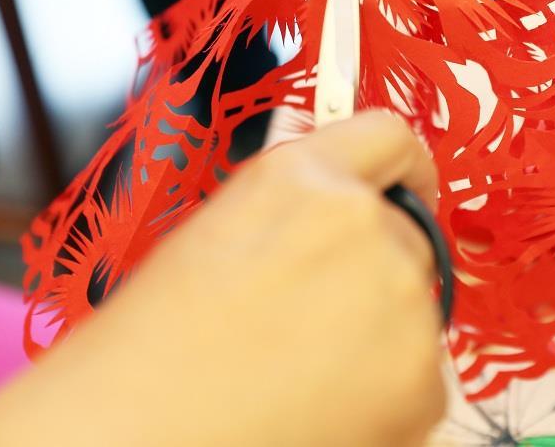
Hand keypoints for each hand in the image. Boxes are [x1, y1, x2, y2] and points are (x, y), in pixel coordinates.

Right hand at [0, 112, 444, 446]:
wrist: (132, 437)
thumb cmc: (147, 350)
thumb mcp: (216, 238)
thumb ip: (294, 211)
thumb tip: (340, 214)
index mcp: (298, 178)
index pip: (388, 137)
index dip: (403, 168)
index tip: (407, 189)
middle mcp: (361, 223)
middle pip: (406, 232)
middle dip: (377, 266)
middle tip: (320, 314)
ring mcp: (400, 298)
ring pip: (415, 304)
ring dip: (379, 329)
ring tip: (303, 370)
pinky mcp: (422, 376)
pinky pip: (420, 372)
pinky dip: (387, 391)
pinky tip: (320, 406)